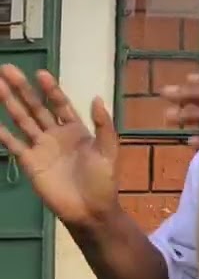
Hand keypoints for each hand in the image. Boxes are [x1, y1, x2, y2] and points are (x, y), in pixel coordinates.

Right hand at [0, 65, 119, 226]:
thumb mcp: (108, 151)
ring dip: (10, 103)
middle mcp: (56, 134)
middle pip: (36, 106)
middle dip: (23, 88)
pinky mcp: (30, 162)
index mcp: (76, 129)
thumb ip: (104, 125)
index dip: (51, 89)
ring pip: (22, 120)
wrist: (90, 210)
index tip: (40, 73)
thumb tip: (97, 97)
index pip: (60, 103)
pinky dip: (3, 134)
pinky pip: (14, 145)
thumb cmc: (103, 180)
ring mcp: (41, 147)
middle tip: (7, 69)